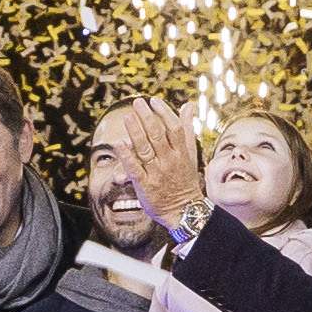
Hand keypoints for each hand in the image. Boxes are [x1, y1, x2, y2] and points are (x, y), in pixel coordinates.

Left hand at [99, 98, 205, 228]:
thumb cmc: (186, 179)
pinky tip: (120, 144)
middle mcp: (170, 161)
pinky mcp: (145, 185)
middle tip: (137, 103)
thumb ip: (187, 129)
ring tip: (128, 117)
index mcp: (181, 152)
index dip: (164, 112)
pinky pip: (135, 169)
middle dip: (147, 117)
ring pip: (145, 149)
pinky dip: (127, 156)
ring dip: (136, 132)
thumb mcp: (191, 154)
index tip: (154, 100)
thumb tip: (188, 106)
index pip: (174, 128)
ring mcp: (157, 173)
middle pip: (158, 135)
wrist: (185, 211)